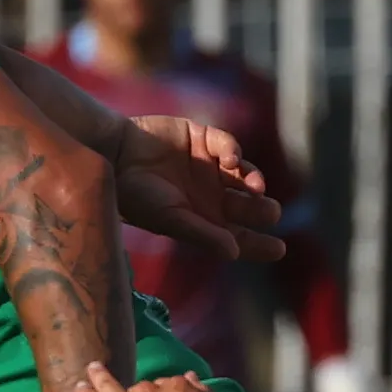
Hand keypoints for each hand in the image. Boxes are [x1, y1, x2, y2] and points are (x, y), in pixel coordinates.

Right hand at [118, 116, 282, 265]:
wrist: (112, 154)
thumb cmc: (135, 195)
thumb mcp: (169, 218)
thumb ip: (202, 234)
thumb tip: (234, 253)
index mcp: (205, 221)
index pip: (240, 237)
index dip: (260, 244)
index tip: (279, 249)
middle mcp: (211, 195)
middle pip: (248, 206)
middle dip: (262, 210)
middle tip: (270, 212)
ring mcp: (209, 166)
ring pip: (244, 174)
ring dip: (254, 180)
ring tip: (253, 186)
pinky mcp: (203, 138)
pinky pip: (228, 145)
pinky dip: (234, 151)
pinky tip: (230, 160)